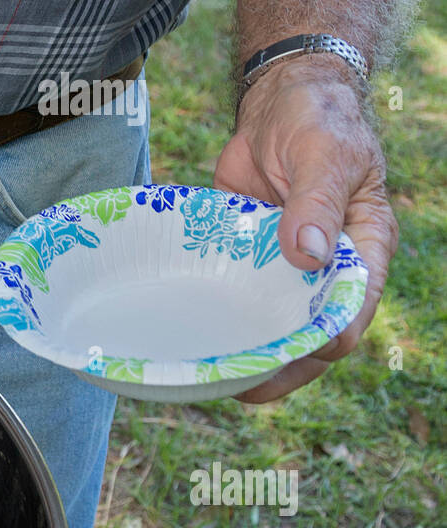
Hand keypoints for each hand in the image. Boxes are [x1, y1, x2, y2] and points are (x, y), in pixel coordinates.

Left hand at [213, 58, 397, 402]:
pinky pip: (241, 307)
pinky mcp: (252, 268)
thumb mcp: (322, 151)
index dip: (330, 336)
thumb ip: (316, 200)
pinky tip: (199, 351)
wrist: (277, 103)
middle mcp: (327, 270)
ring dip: (251, 358)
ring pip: (274, 330)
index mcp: (363, 248)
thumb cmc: (314, 118)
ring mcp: (287, 274)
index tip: (302, 353)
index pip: (354, 308)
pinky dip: (225, 328)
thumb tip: (310, 255)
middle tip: (244, 388)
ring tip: (217, 384)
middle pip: (312, 336)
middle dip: (284, 366)